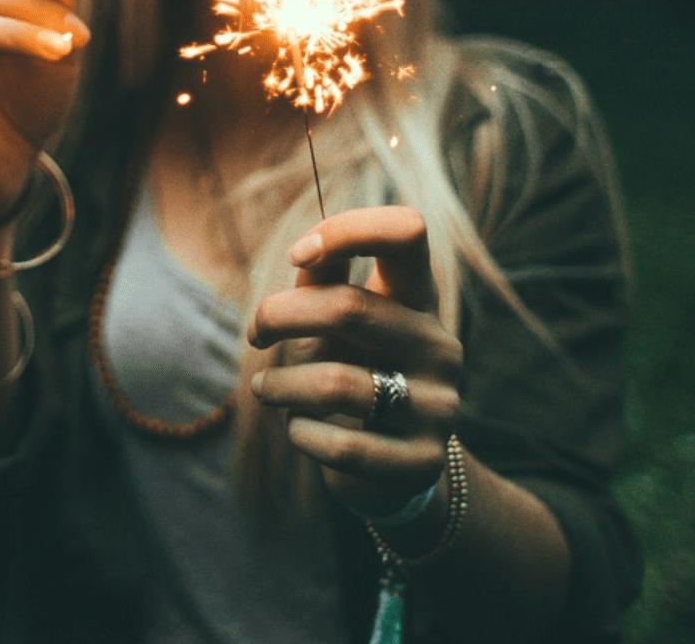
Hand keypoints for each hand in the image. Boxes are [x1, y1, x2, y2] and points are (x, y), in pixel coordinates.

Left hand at [247, 206, 461, 518]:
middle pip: (349, 307)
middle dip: (279, 316)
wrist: (390, 465)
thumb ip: (322, 280)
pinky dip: (302, 434)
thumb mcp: (336, 322)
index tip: (298, 254)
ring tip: (266, 387)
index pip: (407, 231)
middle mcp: (438, 345)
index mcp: (418, 299)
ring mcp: (440, 405)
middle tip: (254, 333)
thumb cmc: (351, 371)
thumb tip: (306, 251)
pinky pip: (344, 446)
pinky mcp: (425, 462)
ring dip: (281, 385)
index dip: (346, 229)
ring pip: (336, 384)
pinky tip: (298, 429)